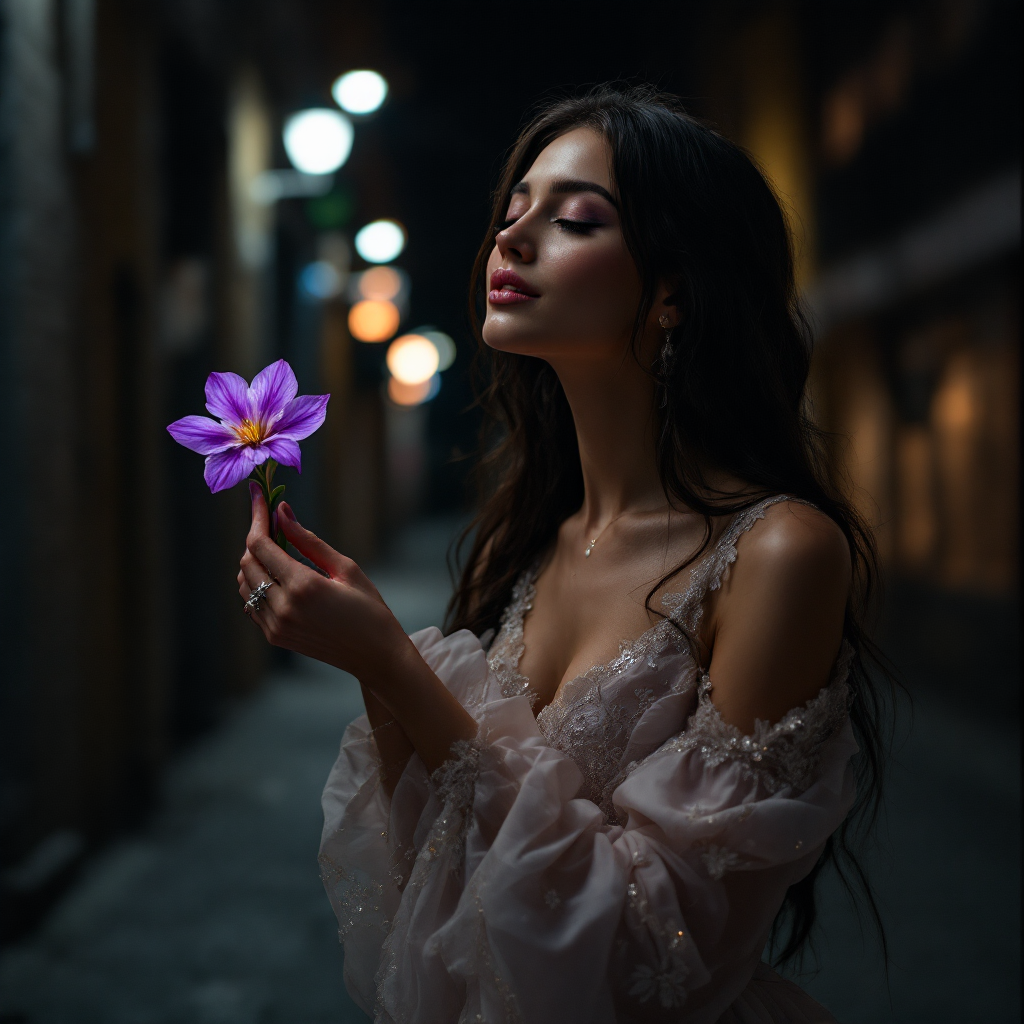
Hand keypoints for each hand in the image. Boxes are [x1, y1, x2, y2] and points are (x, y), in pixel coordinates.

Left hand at [238, 488, 405, 681]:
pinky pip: (252, 604)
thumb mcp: (345, 568)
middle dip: (256, 536)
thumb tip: (282, 511)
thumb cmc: (369, 608)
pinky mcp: (275, 637)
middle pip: (248, 562)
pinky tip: (278, 576)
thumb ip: (308, 540)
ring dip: (254, 561)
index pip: (261, 544)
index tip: (259, 495)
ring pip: (244, 583)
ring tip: (278, 548)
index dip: (257, 516)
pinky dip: (257, 584)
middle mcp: (282, 607)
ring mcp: (275, 626)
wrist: (375, 656)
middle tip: (272, 521)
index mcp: (303, 586)